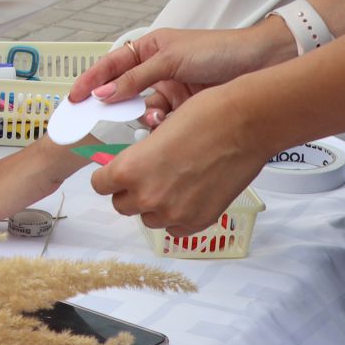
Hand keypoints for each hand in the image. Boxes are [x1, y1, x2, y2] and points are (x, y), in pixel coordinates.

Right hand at [68, 23, 293, 125]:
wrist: (260, 64)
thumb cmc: (217, 50)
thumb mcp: (171, 59)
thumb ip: (136, 78)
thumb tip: (103, 94)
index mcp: (149, 49)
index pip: (111, 65)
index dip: (91, 81)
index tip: (75, 98)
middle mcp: (156, 70)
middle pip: (123, 91)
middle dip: (113, 105)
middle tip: (98, 121)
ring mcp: (170, 91)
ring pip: (143, 110)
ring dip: (143, 117)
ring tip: (152, 118)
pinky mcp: (184, 111)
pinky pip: (162, 123)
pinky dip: (161, 127)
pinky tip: (167, 125)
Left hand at [91, 85, 269, 234]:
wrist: (244, 125)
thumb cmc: (203, 116)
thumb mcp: (157, 132)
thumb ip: (139, 157)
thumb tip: (133, 167)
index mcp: (129, 170)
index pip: (100, 185)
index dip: (109, 177)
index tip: (116, 173)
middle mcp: (147, 196)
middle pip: (122, 205)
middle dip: (130, 192)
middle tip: (147, 176)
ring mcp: (174, 213)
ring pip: (149, 219)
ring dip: (155, 205)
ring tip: (173, 183)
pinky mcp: (199, 221)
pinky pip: (176, 228)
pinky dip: (179, 215)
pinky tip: (190, 194)